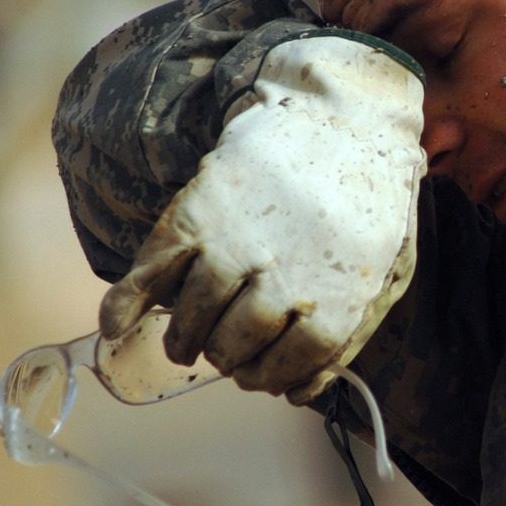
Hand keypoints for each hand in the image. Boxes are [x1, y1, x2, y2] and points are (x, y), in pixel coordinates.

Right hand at [99, 33, 424, 400]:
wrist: (344, 114)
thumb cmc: (370, 201)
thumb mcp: (389, 271)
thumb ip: (352, 335)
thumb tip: (304, 390)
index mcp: (340, 294)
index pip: (292, 365)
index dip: (272, 377)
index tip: (262, 377)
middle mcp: (285, 275)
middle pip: (239, 344)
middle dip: (229, 359)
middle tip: (224, 354)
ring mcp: (239, 242)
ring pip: (197, 315)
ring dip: (185, 339)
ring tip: (185, 344)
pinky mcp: (202, 210)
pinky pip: (156, 267)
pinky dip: (129, 300)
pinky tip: (117, 324)